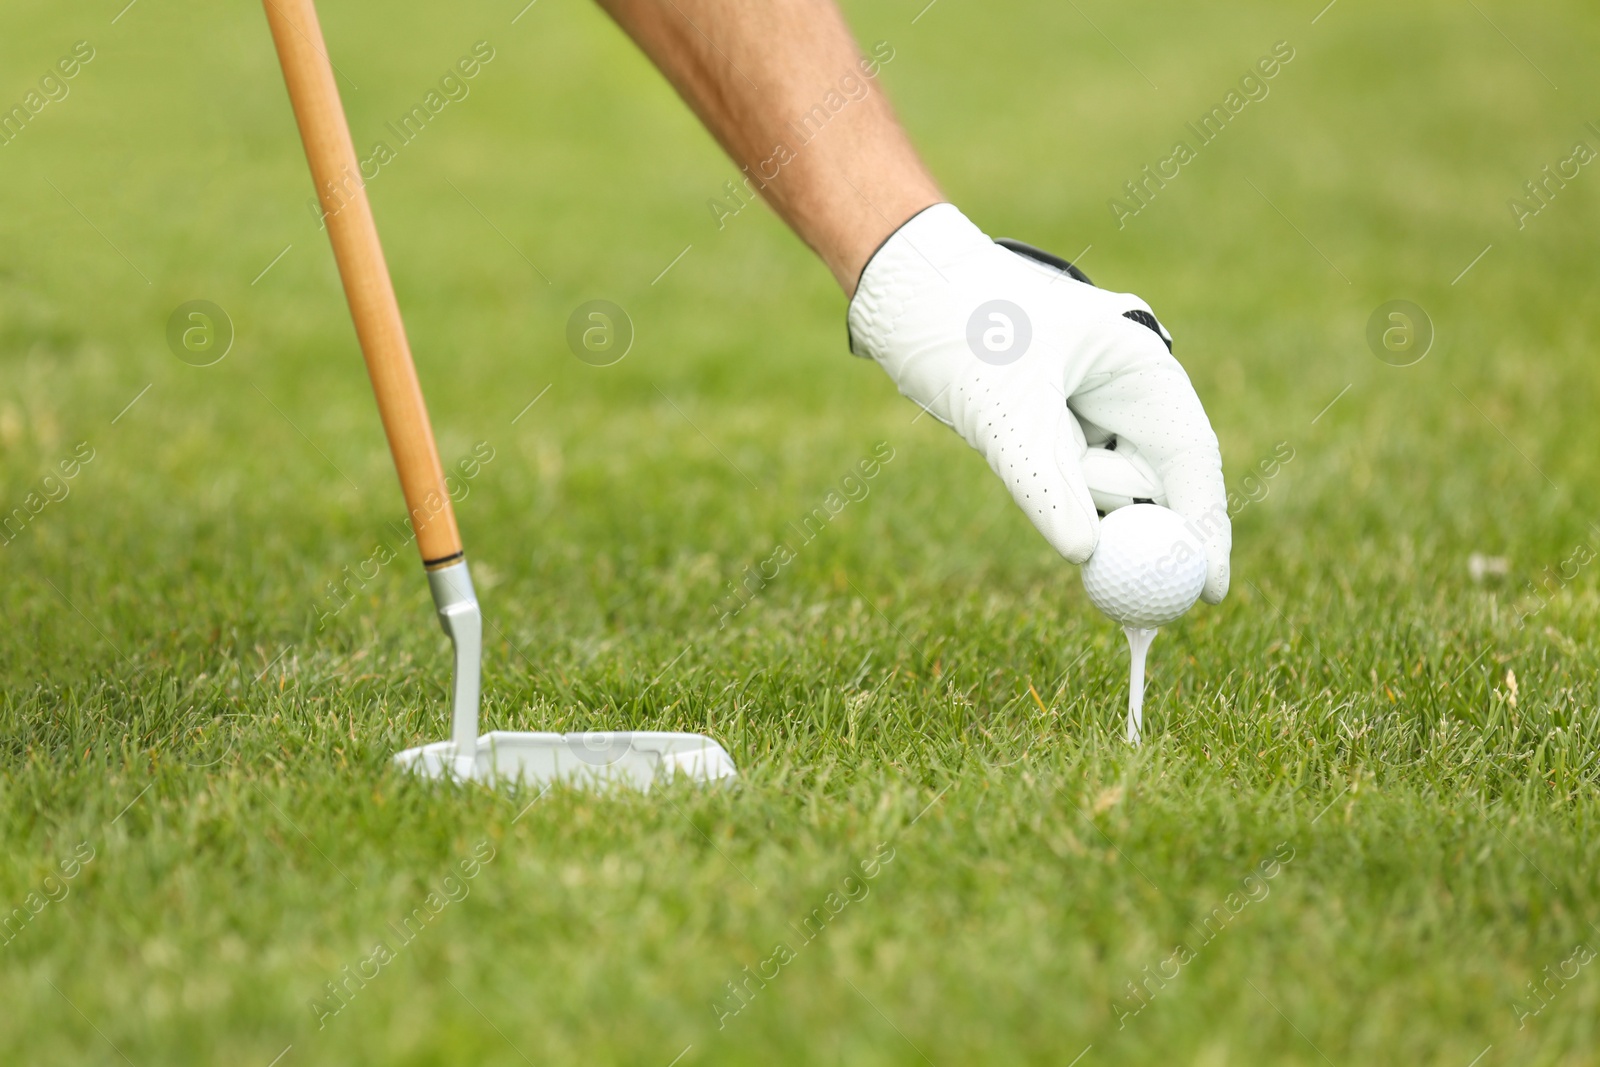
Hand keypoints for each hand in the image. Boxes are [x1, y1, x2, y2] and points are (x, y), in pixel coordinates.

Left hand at [847, 204, 1229, 602]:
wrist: (900, 286)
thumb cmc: (960, 322)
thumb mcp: (1005, 406)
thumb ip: (1046, 483)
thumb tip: (1087, 556)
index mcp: (1140, 365)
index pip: (1191, 460)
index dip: (1205, 530)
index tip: (1207, 594)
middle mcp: (1124, 388)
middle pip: (1151, 483)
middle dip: (1125, 523)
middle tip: (1101, 572)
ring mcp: (1088, 409)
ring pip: (1100, 489)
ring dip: (1065, 490)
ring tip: (1010, 424)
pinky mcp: (1051, 427)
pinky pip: (1061, 480)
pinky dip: (1045, 486)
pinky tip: (1006, 428)